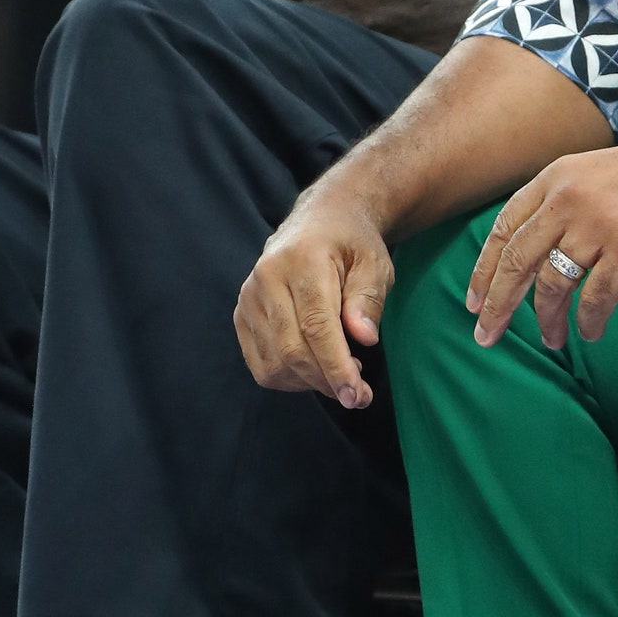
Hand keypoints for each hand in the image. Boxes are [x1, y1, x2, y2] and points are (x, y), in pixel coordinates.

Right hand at [234, 183, 390, 408]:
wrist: (320, 221)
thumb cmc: (353, 243)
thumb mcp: (375, 263)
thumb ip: (368, 300)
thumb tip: (363, 339)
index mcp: (302, 260)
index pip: (316, 325)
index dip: (336, 366)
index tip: (357, 396)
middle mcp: (267, 278)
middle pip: (292, 349)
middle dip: (327, 381)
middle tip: (359, 394)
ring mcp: (248, 297)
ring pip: (274, 362)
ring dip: (310, 382)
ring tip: (340, 372)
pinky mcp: (241, 314)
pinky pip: (261, 363)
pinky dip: (289, 377)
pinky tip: (314, 368)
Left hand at [468, 127, 617, 350]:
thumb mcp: (597, 173)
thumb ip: (563, 204)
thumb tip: (534, 255)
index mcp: (557, 178)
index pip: (504, 229)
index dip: (484, 270)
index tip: (475, 302)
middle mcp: (570, 199)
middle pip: (518, 262)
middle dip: (498, 305)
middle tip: (487, 336)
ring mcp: (599, 225)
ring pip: (554, 285)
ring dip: (549, 320)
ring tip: (552, 339)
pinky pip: (596, 299)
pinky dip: (589, 322)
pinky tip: (590, 332)